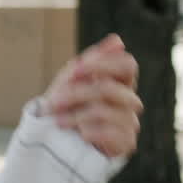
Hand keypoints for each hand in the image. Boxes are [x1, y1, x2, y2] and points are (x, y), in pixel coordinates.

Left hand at [42, 33, 142, 157]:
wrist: (56, 141)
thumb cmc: (66, 106)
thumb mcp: (71, 80)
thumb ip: (92, 61)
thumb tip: (117, 40)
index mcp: (120, 81)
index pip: (127, 64)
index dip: (102, 64)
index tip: (75, 69)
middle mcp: (129, 100)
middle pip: (109, 88)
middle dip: (77, 93)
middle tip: (53, 101)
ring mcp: (130, 121)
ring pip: (104, 111)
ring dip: (74, 115)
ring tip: (57, 121)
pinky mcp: (127, 142)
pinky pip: (109, 132)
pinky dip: (88, 131)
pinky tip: (78, 134)